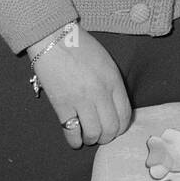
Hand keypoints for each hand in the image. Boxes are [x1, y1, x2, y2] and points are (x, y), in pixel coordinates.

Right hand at [28, 28, 130, 148]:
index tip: (116, 128)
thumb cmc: (82, 48)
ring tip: (89, 137)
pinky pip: (71, 132)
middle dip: (108, 137)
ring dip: (92, 140)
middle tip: (102, 136)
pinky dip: (75, 141)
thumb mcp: (107, 63)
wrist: (55, 39)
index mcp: (113, 81)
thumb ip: (113, 85)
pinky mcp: (61, 106)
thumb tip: (114, 108)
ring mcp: (80, 101)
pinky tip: (76, 139)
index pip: (125, 114)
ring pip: (93, 133)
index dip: (121, 127)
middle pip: (111, 128)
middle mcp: (100, 93)